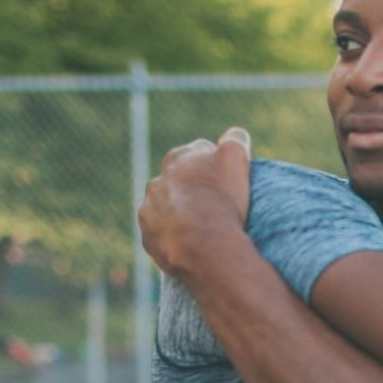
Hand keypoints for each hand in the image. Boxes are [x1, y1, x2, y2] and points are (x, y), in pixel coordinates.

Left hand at [137, 126, 253, 284]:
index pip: (199, 154)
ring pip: (166, 209)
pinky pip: (161, 235)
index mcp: (177, 159)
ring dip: (180, 214)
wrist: (204, 248)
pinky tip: (191, 245)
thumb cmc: (222, 200)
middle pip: (179, 182)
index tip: (227, 181)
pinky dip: (173, 238)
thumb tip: (234, 134)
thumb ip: (235, 140)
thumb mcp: (235, 159)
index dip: (215, 165)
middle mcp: (157, 182)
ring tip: (203, 229)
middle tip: (216, 206)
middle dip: (194, 189)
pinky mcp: (147, 238)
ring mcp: (149, 212)